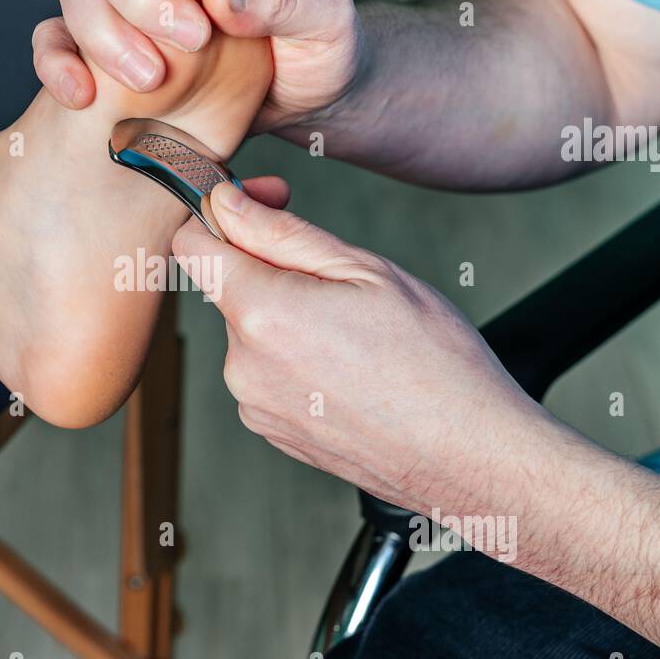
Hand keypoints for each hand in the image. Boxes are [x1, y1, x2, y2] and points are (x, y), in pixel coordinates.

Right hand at [32, 0, 361, 134]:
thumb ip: (283, 0)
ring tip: (152, 80)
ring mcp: (131, 1)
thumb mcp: (327, 17)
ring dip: (102, 32)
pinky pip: (58, 42)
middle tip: (190, 40)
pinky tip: (83, 95)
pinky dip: (58, 65)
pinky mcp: (110, 52)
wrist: (307, 100)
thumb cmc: (321, 43)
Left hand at [172, 182, 548, 508]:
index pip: (190, 244)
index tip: (263, 208)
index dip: (222, 214)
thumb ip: (282, 233)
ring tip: (358, 337)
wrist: (469, 455)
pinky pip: (267, 375)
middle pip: (229, 290)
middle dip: (273, 272)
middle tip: (344, 284)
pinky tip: (352, 371)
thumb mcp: (366, 270)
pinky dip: (298, 362)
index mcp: (261, 313)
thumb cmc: (435, 362)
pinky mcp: (272, 431)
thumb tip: (226, 203)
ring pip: (252, 333)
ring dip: (289, 320)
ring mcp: (254, 405)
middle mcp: (242, 365)